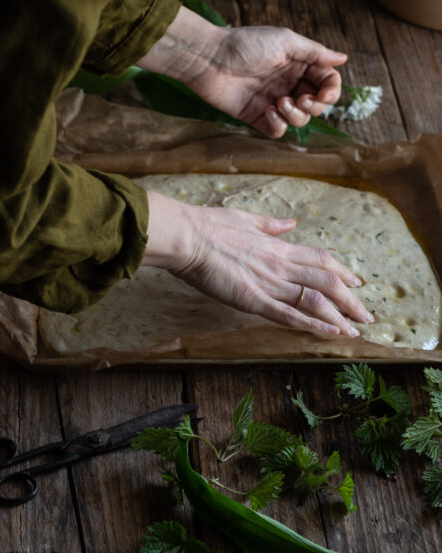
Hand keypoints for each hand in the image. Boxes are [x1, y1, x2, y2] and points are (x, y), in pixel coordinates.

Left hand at [138, 6, 346, 137]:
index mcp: (299, 65)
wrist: (210, 59)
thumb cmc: (247, 45)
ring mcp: (274, 102)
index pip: (326, 83)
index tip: (324, 94)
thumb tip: (343, 58)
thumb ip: (314, 52)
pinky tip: (268, 112)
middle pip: (316, 105)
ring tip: (279, 103)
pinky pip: (277, 131)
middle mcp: (289, 84)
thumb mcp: (286, 42)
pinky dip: (279, 126)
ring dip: (295, 116)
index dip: (331, 92)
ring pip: (299, 120)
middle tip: (301, 100)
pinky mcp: (257, 117)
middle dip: (314, 106)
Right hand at [143, 191, 373, 337]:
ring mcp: (268, 283)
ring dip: (339, 316)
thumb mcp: (246, 218)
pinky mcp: (253, 300)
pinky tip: (330, 333)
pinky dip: (313, 324)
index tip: (357, 283)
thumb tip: (290, 224)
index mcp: (278, 247)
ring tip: (354, 331)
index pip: (321, 260)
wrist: (187, 236)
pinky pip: (289, 315)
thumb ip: (271, 225)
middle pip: (327, 282)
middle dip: (351, 301)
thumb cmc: (209, 226)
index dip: (343, 272)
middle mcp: (280, 265)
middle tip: (366, 316)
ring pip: (315, 300)